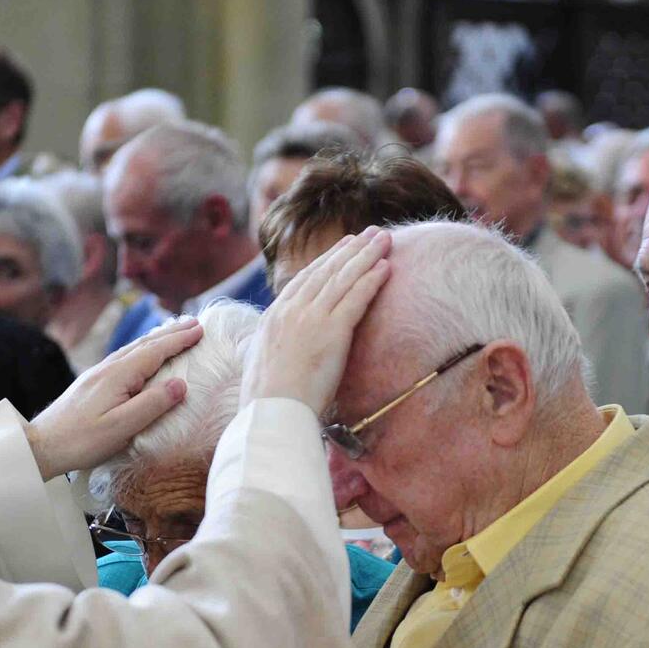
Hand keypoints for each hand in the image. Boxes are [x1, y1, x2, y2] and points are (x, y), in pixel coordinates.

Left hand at [24, 316, 203, 478]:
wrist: (41, 444)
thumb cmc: (82, 440)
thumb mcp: (122, 427)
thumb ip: (152, 404)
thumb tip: (180, 384)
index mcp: (118, 375)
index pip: (155, 351)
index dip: (179, 340)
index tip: (200, 330)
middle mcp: (107, 368)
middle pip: (144, 344)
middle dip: (171, 333)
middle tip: (194, 324)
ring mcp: (97, 374)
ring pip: (132, 349)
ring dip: (156, 340)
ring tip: (173, 334)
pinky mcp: (92, 384)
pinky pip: (123, 358)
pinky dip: (141, 351)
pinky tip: (142, 355)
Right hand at [240, 225, 391, 415]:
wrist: (271, 414)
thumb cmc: (266, 405)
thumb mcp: (263, 368)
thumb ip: (275, 351)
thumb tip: (279, 354)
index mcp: (274, 318)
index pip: (304, 280)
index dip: (327, 262)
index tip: (343, 249)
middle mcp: (291, 311)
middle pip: (326, 271)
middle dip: (351, 250)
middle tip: (370, 233)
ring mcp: (311, 318)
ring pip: (343, 278)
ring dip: (366, 255)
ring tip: (384, 239)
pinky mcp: (331, 331)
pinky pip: (356, 298)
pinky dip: (372, 280)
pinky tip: (386, 267)